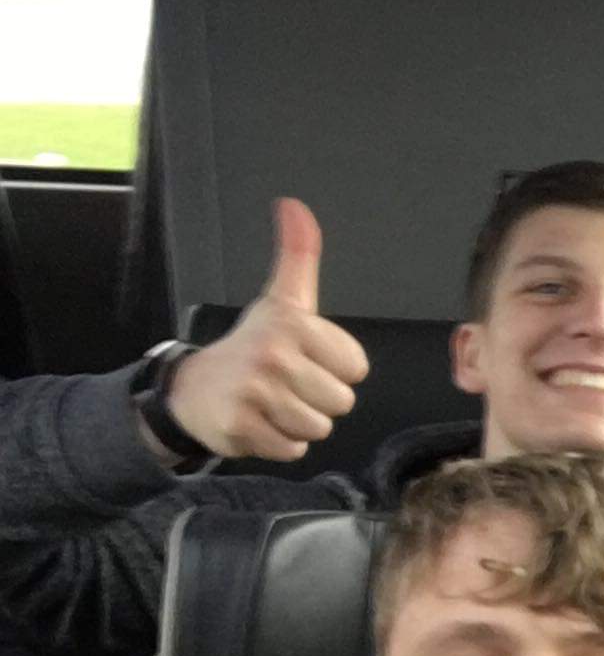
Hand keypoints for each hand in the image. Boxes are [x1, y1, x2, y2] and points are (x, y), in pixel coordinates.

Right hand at [163, 198, 370, 462]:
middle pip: (341, 402)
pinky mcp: (241, 427)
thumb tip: (295, 205)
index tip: (302, 358)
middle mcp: (271, 354)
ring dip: (299, 423)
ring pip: (319, 428)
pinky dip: (278, 443)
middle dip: (317, 399)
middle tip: (284, 384)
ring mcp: (254, 392)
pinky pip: (293, 450)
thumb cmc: (252, 346)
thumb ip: (298, 255)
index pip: (357, 368)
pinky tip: (257, 421)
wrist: (194, 389)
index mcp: (291, 323)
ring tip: (271, 402)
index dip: (334, 369)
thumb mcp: (282, 299)